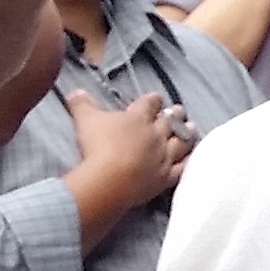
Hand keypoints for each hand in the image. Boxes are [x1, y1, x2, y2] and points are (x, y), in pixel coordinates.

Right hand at [67, 88, 190, 211]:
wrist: (111, 178)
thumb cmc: (98, 146)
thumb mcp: (85, 120)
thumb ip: (82, 104)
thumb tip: (76, 91)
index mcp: (138, 118)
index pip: (149, 104)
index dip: (153, 100)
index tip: (157, 97)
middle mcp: (156, 135)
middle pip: (169, 121)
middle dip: (175, 113)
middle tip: (180, 109)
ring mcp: (164, 156)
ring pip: (181, 142)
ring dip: (188, 134)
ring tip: (193, 127)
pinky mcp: (166, 177)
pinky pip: (181, 168)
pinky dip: (188, 162)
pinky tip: (191, 158)